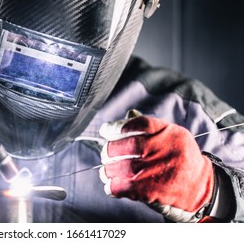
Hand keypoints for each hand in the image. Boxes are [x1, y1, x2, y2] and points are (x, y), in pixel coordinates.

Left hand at [99, 112, 214, 221]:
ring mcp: (155, 170)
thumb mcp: (172, 135)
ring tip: (107, 171)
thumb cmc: (180, 157)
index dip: (117, 126)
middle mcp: (162, 149)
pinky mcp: (150, 190)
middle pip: (125, 146)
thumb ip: (149, 127)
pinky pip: (122, 186)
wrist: (200, 185)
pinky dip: (112, 186)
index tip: (106, 130)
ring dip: (107, 170)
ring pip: (120, 167)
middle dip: (109, 150)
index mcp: (168, 132)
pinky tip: (111, 185)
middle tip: (106, 154)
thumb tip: (128, 115)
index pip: (139, 124)